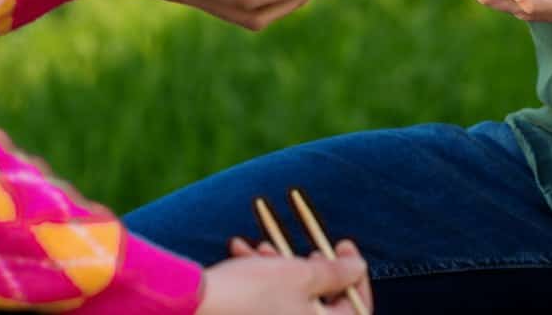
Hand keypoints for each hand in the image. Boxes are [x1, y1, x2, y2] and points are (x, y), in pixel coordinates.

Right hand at [201, 239, 371, 312]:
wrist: (194, 307)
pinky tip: (242, 255)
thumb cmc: (251, 293)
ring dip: (281, 270)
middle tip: (308, 248)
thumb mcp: (301, 274)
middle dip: (312, 270)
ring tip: (263, 245)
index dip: (355, 274)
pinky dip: (261, 282)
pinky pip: (267, 306)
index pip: (357, 309)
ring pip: (290, 301)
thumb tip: (358, 267)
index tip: (343, 244)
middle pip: (320, 305)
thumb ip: (336, 272)